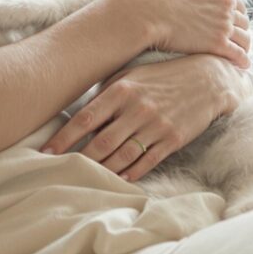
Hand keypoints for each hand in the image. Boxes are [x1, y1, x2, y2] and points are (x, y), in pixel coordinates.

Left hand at [40, 53, 230, 181]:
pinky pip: (146, 162)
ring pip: (121, 156)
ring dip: (101, 170)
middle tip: (58, 172)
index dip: (63, 137)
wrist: (207, 78)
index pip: (85, 118)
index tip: (45, 151)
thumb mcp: (132, 74)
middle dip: (77, 160)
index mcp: (122, 89)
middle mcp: (137, 108)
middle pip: (100, 143)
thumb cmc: (162, 75)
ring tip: (83, 179)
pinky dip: (130, 173)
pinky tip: (117, 179)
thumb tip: (81, 113)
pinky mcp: (173, 139)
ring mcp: (155, 125)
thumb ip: (108, 91)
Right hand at [125, 0, 251, 68]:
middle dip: (238, 24)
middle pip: (242, 15)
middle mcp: (226, 1)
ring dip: (242, 43)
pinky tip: (240, 65)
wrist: (143, 14)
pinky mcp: (218, 44)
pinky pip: (239, 55)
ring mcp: (224, 23)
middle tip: (232, 34)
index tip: (227, 11)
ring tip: (238, 51)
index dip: (232, 2)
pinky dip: (242, 60)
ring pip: (244, 36)